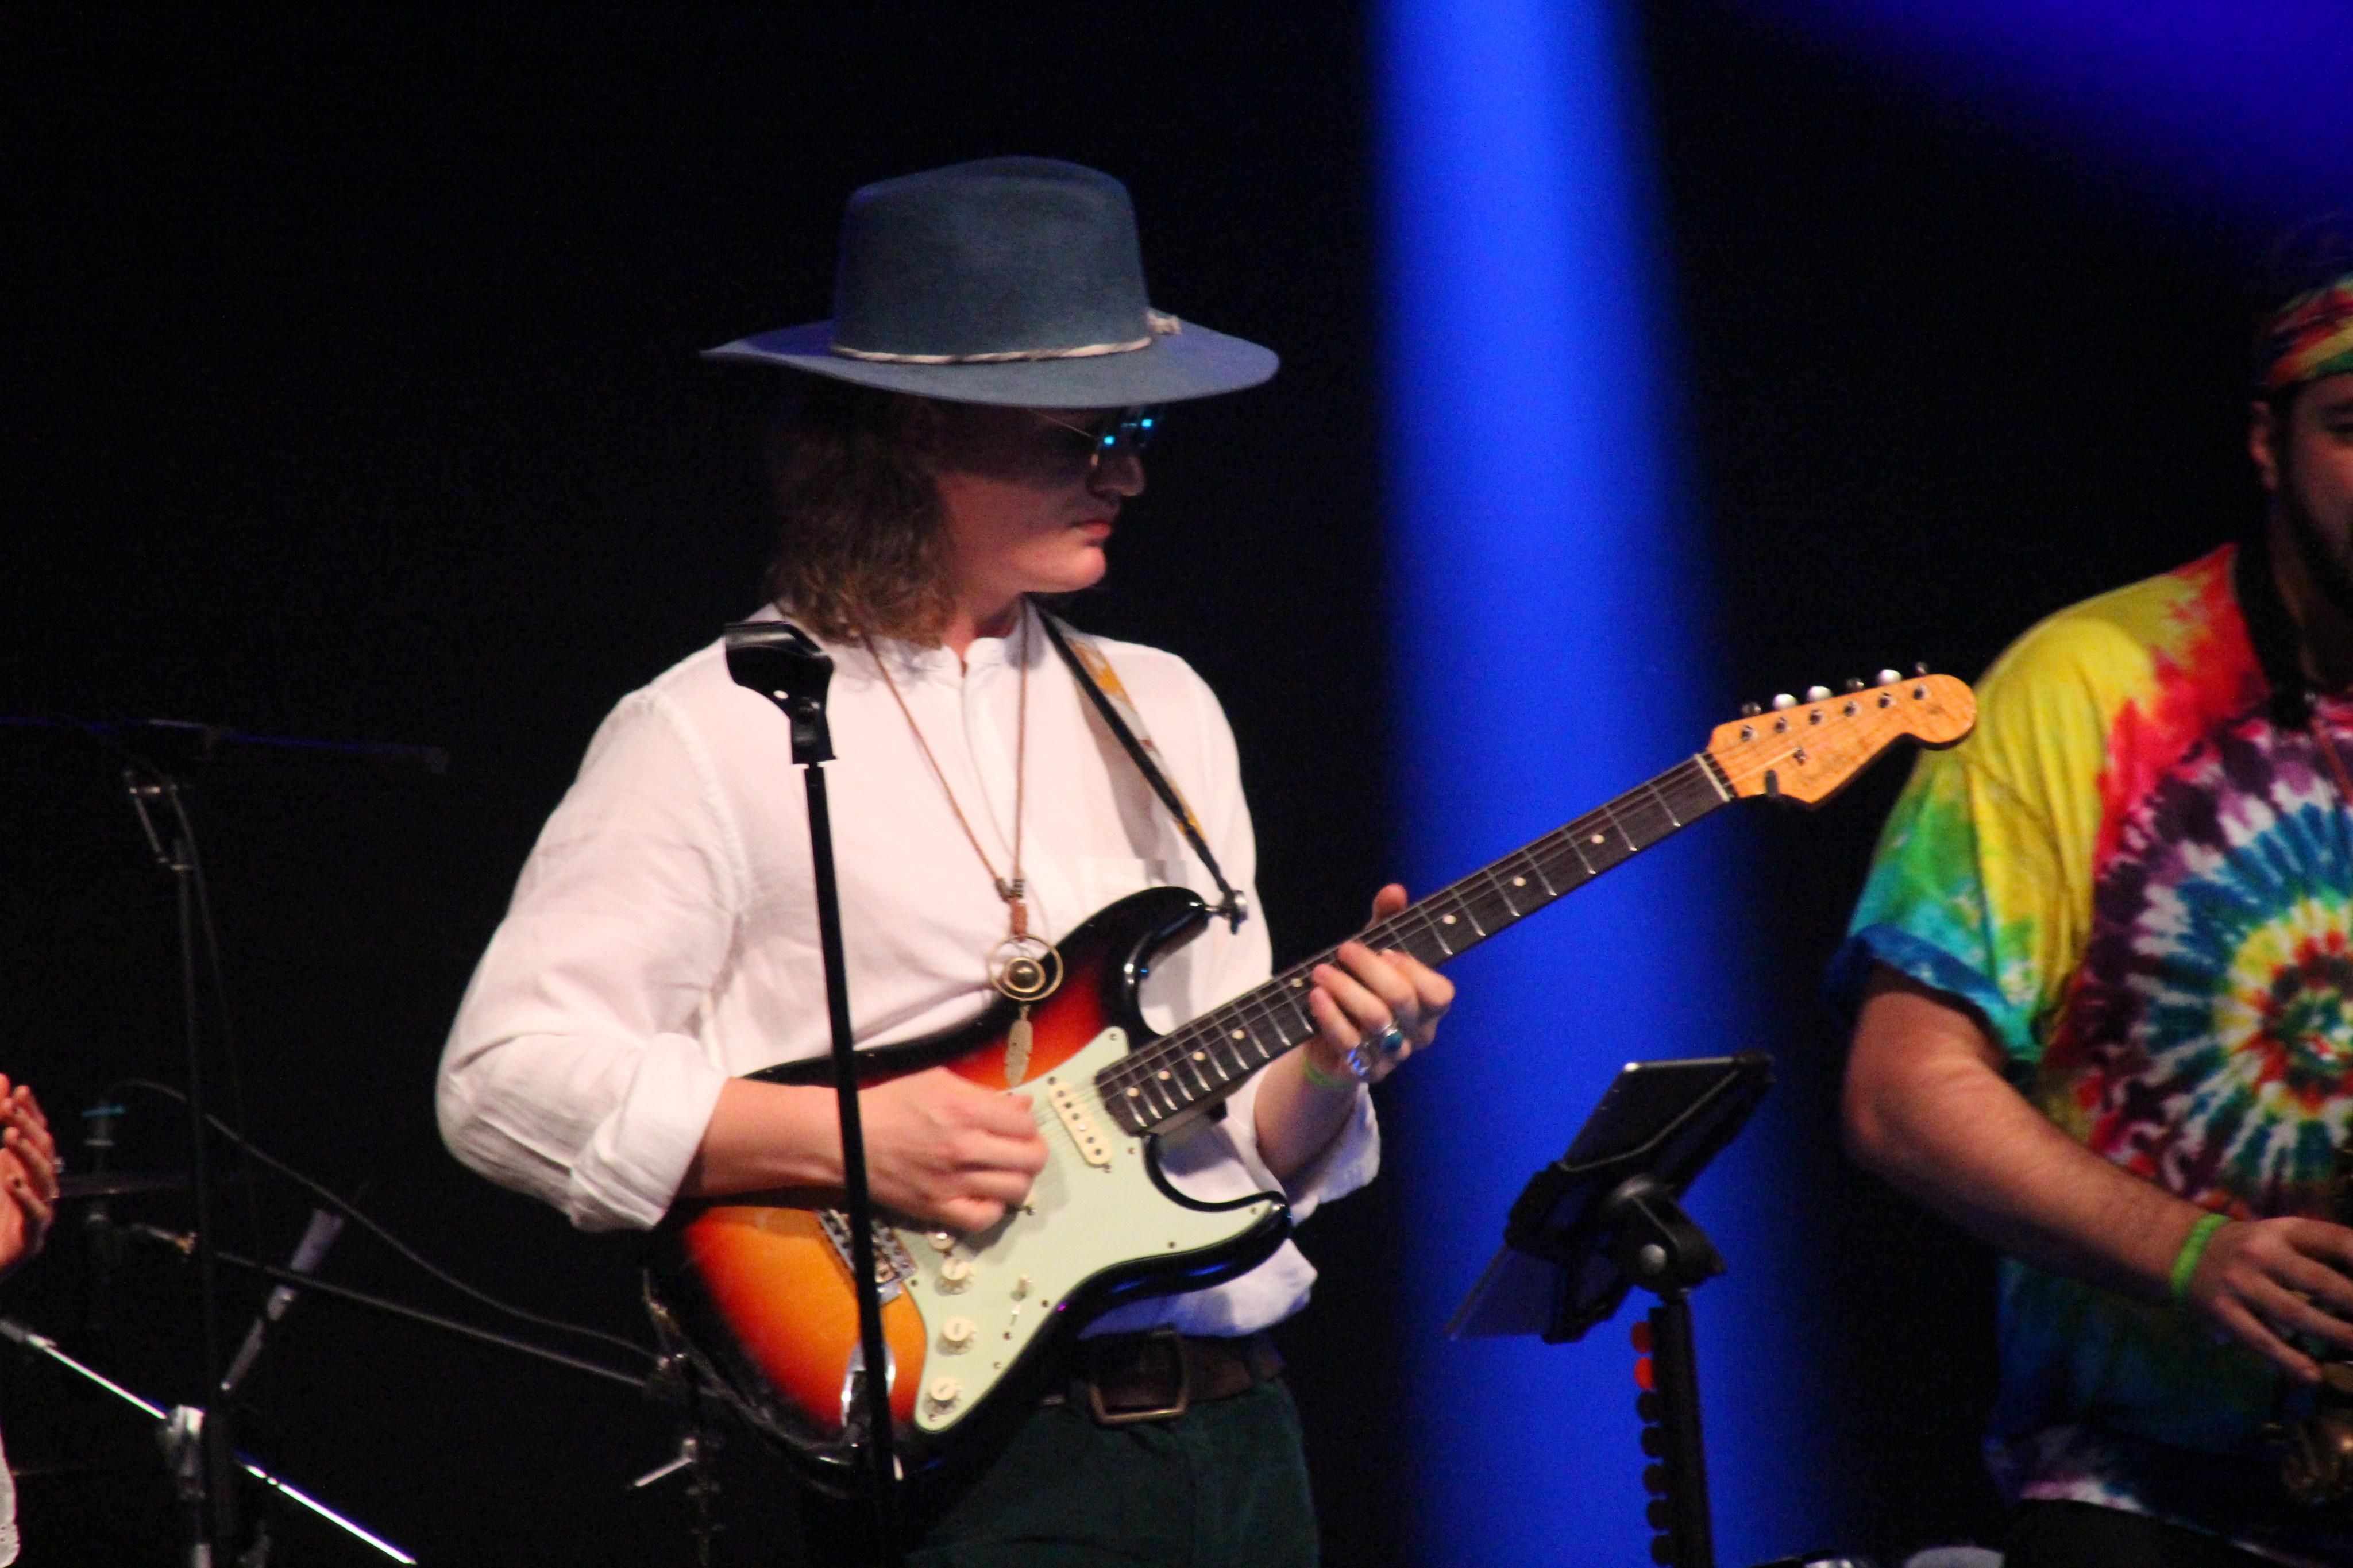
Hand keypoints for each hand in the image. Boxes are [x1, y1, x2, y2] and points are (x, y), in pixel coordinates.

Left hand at [0, 1078, 57, 1278]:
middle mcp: (38, 1191)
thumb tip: (2, 1081)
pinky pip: (35, 1215)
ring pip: (44, 1179)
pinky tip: (11, 1181)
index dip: (30, 1113)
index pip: (38, 1136)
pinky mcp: (29, 1241)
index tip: (17, 1091)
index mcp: (26, 1174)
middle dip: (27, 1128)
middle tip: (8, 1109)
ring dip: (27, 1155)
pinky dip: (25, 1197)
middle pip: (44, 1153)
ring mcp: (38, 1215)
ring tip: (7, 1136)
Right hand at [857, 1068, 1047, 1234]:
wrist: (846, 1138)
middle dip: (1033, 1152)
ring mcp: (952, 1182)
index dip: (1028, 1124)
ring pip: (1016, 1190)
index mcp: (965, 1110)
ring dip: (1018, 1180)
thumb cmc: (890, 1105)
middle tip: (1020, 1151)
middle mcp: (963, 1147)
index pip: (1026, 1124)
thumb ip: (985, 1093)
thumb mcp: (938, 1081)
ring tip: (1004, 1173)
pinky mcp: (937, 1209)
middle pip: (1031, 1158)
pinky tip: (986, 1195)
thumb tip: (1023, 1106)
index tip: (1017, 1127)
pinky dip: (993, 1209)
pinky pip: (984, 1219)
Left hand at [1301, 884, 1454, 1087]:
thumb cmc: (1359, 991)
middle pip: (1401, 999)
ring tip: (1320, 971)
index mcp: (1429, 1007)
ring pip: (1374, 1019)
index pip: (1439, 993)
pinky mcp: (1362, 1071)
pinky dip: (1329, 1015)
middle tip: (1343, 949)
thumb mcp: (1372, 953)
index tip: (1385, 950)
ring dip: (1344, 988)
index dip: (1413, 970)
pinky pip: (1348, 1042)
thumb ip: (1386, 921)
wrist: (1327, 1044)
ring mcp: (1391, 1056)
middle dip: (1369, 968)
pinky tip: (1315, 996)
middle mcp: (1417, 1034)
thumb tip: (1394, 890)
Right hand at [2185, 1216, 2352, 1380]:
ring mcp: (2241, 1282)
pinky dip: (2287, 1359)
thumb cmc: (2254, 1249)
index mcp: (2285, 1230)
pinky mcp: (2223, 1310)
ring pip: (2294, 1313)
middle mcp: (2263, 1253)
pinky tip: (2311, 1375)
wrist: (2184, 1252)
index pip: (2336, 1241)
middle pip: (2320, 1281)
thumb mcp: (2286, 1238)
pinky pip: (2259, 1338)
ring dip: (2334, 1335)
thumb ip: (2326, 1253)